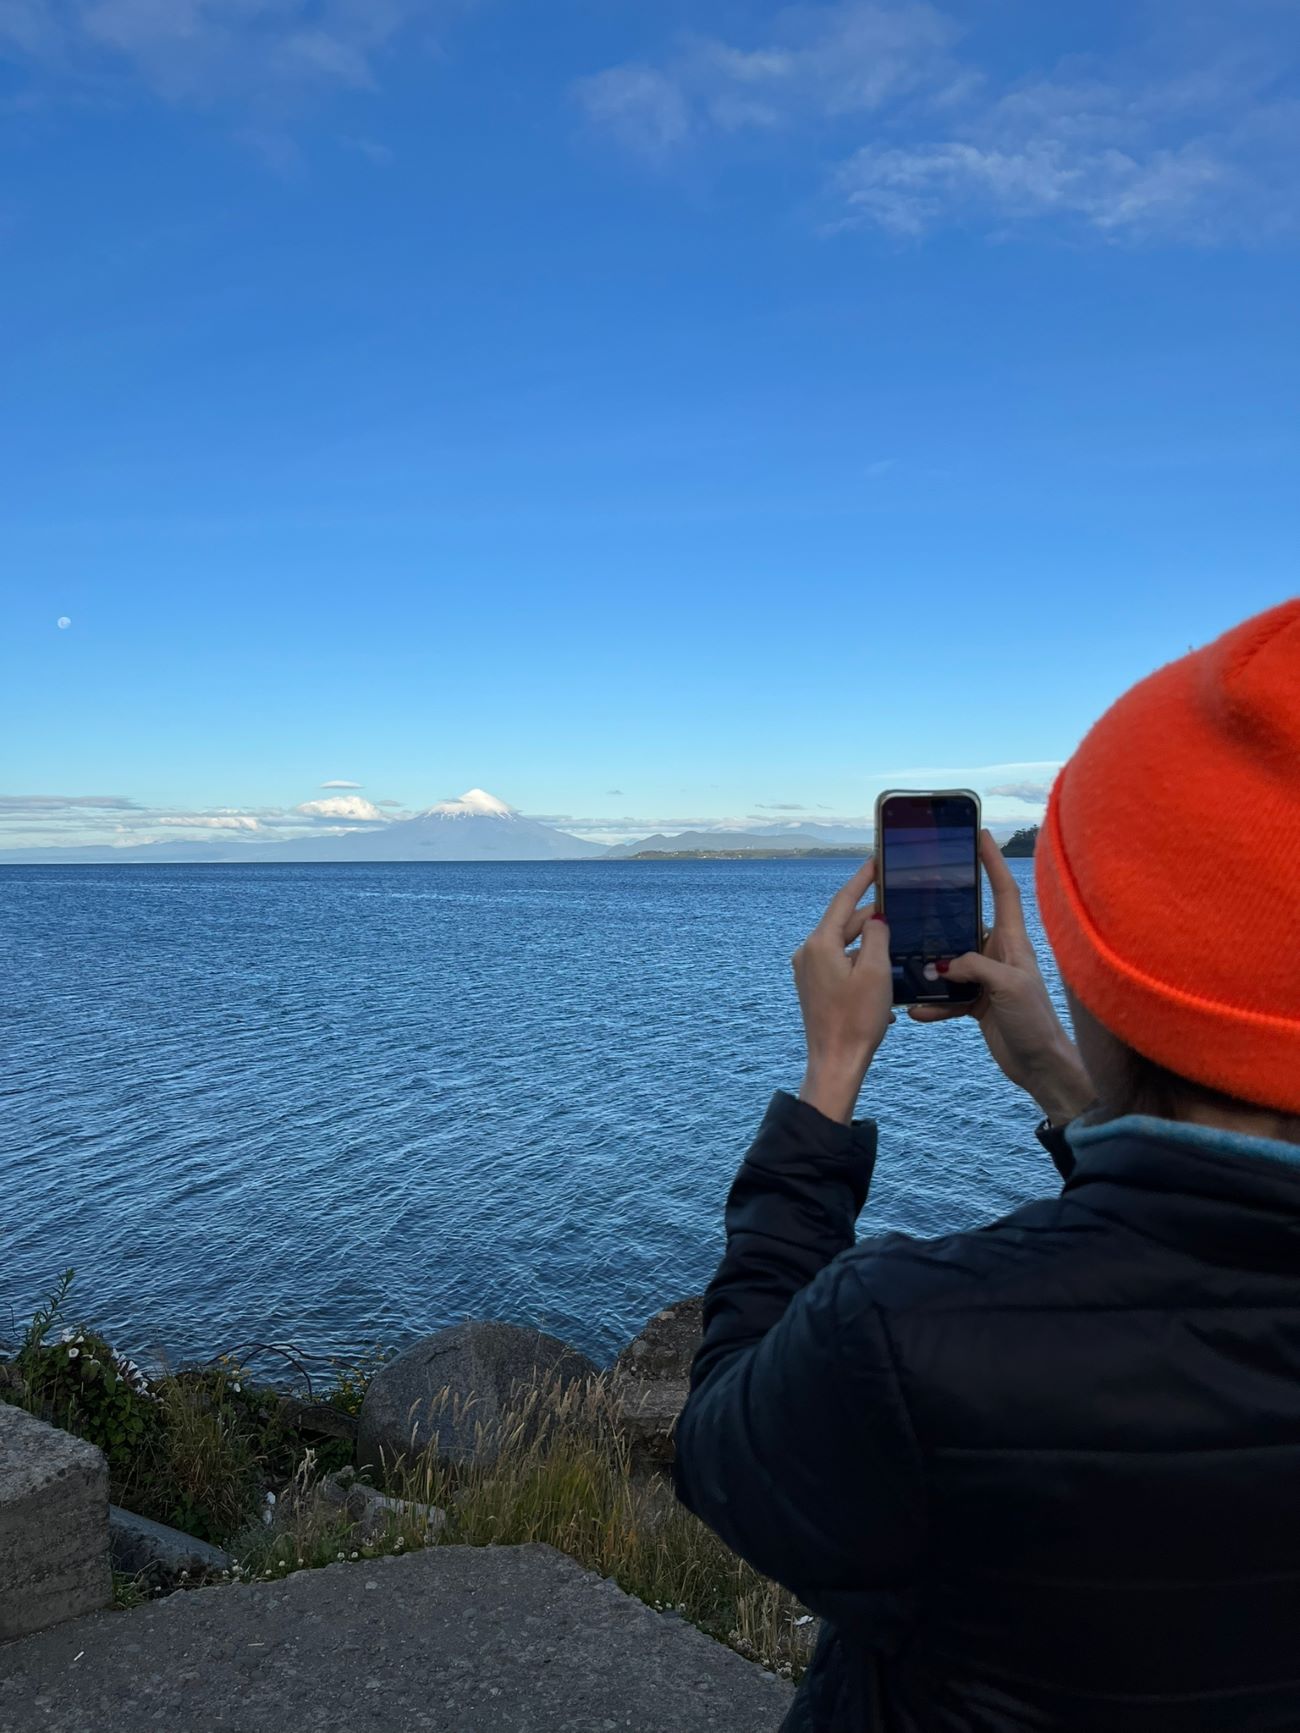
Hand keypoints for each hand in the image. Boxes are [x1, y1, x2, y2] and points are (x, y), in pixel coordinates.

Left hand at [792, 856, 893, 1123]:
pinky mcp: (812, 985)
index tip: (877, 862)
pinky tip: (881, 969)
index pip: (843, 900)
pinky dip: (859, 959)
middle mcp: (807, 952)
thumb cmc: (858, 1020)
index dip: (862, 879)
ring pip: (843, 943)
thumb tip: (876, 919)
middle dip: (872, 916)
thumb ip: (878, 936)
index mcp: (819, 944)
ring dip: (868, 941)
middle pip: (844, 923)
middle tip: (900, 907)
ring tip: (897, 941)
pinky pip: (838, 961)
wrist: (836, 1061)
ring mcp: (807, 970)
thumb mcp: (877, 971)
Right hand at [908, 830, 1094, 1124]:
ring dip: (928, 965)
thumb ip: (974, 967)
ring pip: (949, 960)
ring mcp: (986, 979)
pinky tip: (916, 1011)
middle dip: (943, 911)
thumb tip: (942, 964)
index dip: (992, 862)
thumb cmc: (1036, 1023)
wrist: (1041, 1067)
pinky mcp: (976, 1003)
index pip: (1003, 891)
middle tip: (916, 895)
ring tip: (904, 962)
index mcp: (1013, 942)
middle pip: (967, 922)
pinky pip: (947, 997)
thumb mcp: (1008, 987)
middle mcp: (998, 954)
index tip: (977, 835)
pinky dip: (932, 1004)